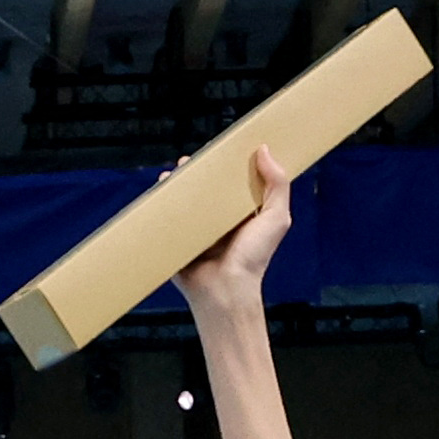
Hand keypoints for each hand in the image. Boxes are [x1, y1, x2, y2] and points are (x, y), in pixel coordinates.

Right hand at [173, 144, 292, 313]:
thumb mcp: (276, 218)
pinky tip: (160, 189)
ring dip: (177, 184)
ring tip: (173, 173)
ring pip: (185, 200)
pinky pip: (168, 218)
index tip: (220, 148)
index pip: (234, 181)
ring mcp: (198, 229)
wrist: (225, 290)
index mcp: (242, 213)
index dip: (226, 164)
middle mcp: (220, 219)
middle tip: (191, 160)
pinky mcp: (180, 240)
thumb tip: (265, 150)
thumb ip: (277, 185)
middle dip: (197, 171)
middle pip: (206, 187)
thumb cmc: (253, 259)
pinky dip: (162, 203)